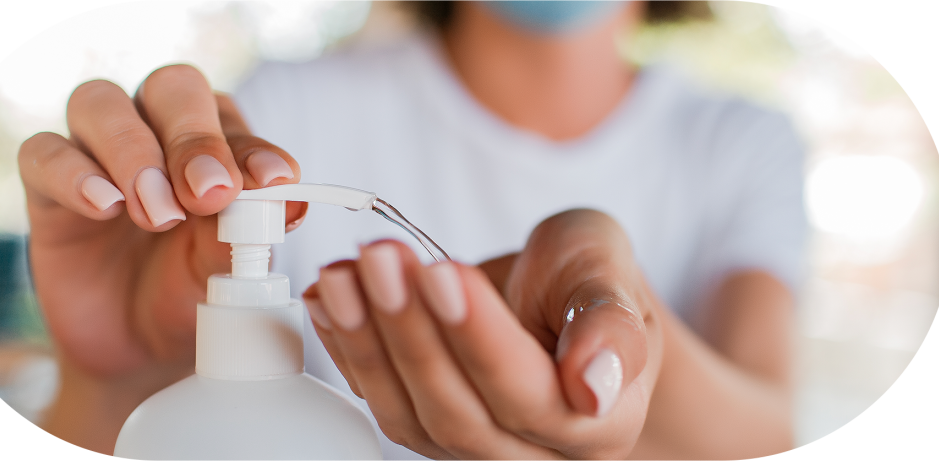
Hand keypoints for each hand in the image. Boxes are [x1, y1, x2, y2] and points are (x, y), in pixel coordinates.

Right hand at [18, 64, 304, 451]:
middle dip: (194, 138)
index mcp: (214, 142)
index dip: (251, 146)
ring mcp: (97, 153)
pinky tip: (105, 208)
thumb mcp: (227, 271)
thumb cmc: (192, 293)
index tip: (272, 182)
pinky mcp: (47, 185)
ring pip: (101, 103)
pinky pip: (44, 153)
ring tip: (159, 214)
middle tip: (209, 195)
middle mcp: (156, 132)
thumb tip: (288, 201)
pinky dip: (75, 174)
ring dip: (134, 153)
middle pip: (171, 89)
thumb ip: (249, 232)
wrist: (137, 351)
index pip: (230, 118)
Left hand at [303, 209, 663, 459]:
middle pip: (459, 414)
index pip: (529, 396)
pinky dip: (347, 347)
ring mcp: (472, 444)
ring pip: (410, 415)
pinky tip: (328, 298)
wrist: (556, 293)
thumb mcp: (608, 270)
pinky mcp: (425, 421)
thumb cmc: (585, 278)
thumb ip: (610, 322)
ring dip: (367, 341)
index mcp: (596, 423)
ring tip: (343, 274)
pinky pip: (381, 399)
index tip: (442, 272)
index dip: (478, 337)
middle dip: (411, 331)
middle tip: (380, 259)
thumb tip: (594, 387)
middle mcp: (532, 449)